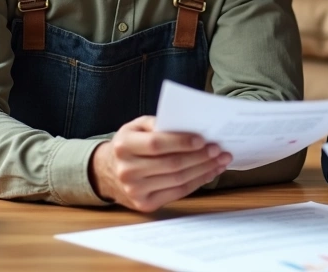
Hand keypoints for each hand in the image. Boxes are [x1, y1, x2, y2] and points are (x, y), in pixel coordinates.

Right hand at [89, 115, 231, 211]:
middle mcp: (127, 170)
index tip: (203, 139)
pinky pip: (178, 192)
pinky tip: (209, 172)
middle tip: (219, 150)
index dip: (181, 142)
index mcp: (123, 146)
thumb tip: (187, 126)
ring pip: (178, 180)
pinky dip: (197, 182)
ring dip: (204, 170)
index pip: (156, 145)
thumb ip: (157, 123)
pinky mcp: (145, 204)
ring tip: (220, 160)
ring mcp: (135, 190)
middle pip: (172, 164)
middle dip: (200, 157)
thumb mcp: (136, 126)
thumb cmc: (130, 144)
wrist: (107, 172)